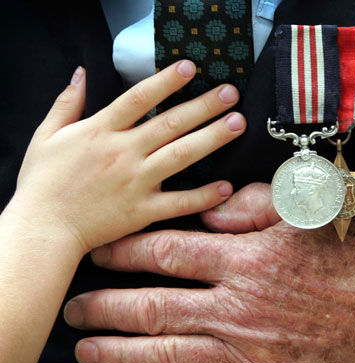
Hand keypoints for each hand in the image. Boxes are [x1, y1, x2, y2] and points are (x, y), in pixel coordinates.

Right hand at [6, 60, 244, 253]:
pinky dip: (203, 196)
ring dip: (213, 138)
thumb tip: (81, 73)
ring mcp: (136, 182)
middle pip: (170, 123)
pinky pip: (179, 202)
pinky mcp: (143, 211)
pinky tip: (226, 186)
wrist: (42, 228)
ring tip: (238, 124)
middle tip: (231, 93)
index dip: (165, 81)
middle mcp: (123, 153)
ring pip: (182, 156)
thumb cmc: (43, 182)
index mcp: (100, 131)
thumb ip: (67, 103)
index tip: (190, 67)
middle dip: (204, 105)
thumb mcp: (47, 135)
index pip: (137, 98)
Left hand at [64, 184, 354, 362]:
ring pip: (168, 354)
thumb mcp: (310, 214)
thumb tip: (210, 213)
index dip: (125, 253)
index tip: (100, 254)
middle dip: (105, 307)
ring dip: (119, 353)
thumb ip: (254, 207)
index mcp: (246, 260)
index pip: (166, 254)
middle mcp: (238, 309)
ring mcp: (249, 353)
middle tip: (75, 307)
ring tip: (86, 350)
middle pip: (152, 307)